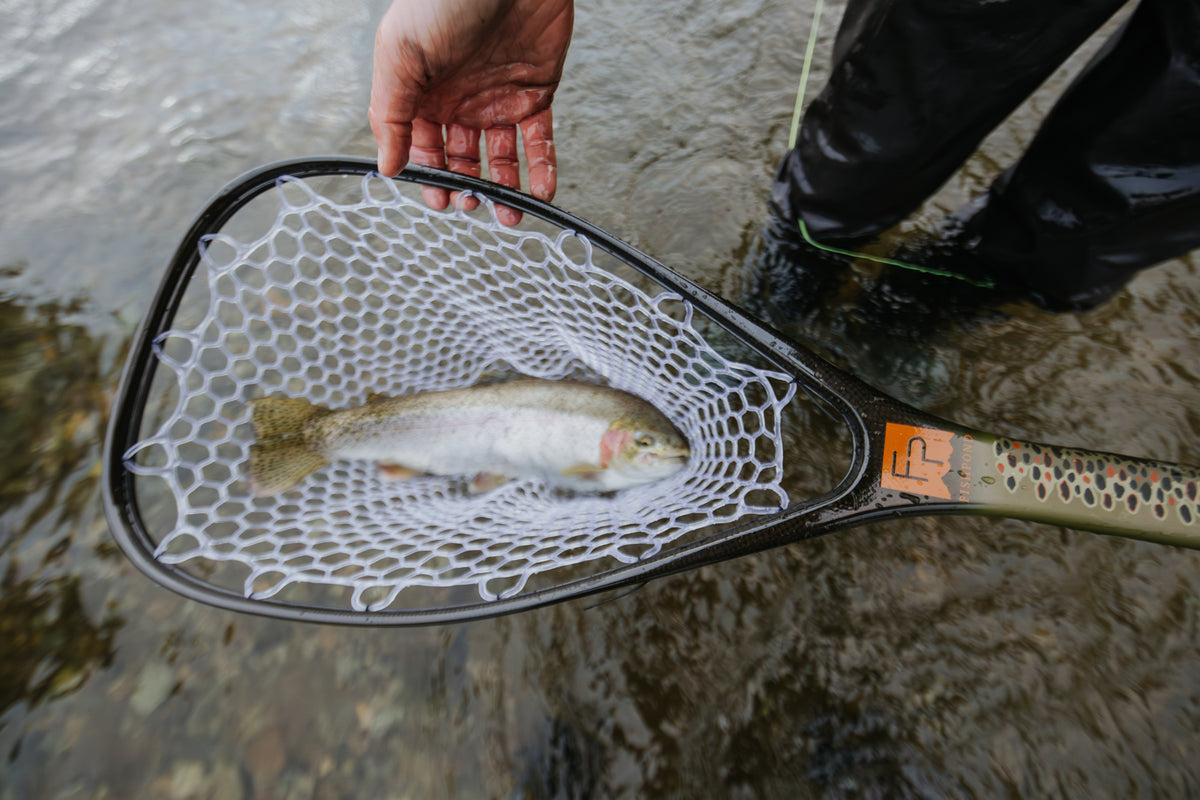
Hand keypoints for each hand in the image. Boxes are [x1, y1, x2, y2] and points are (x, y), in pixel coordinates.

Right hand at [369, 0, 573, 223]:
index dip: (430, 177)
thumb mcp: (400, 57)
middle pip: (460, 160)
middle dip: (466, 188)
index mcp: (421, 93)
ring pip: (500, 158)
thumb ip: (391, 116)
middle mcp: (458, 100)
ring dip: (504, 190)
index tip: (440, 201)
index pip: (421, 149)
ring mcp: (497, 98)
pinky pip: (539, 141)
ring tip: (510, 215)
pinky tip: (541, 193)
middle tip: (473, 206)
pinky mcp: (535, 93)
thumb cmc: (443, 2)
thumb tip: (388, 167)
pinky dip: (542, 169)